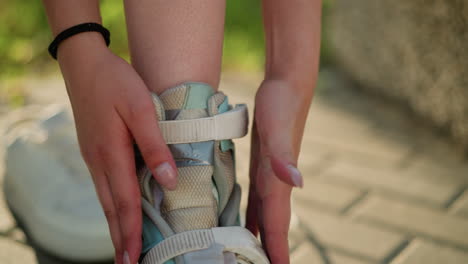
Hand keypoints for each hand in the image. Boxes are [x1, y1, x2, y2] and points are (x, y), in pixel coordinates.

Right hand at [58, 33, 176, 263]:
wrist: (84, 63)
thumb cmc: (116, 82)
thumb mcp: (140, 109)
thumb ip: (155, 146)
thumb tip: (168, 181)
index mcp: (112, 154)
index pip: (125, 203)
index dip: (132, 232)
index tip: (135, 259)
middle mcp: (100, 162)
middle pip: (112, 208)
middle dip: (121, 239)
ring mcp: (94, 157)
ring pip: (106, 199)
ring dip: (115, 225)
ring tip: (124, 247)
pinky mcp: (95, 151)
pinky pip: (105, 186)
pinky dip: (112, 206)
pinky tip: (119, 211)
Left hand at [246, 79, 311, 263]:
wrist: (287, 86)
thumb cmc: (281, 104)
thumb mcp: (277, 127)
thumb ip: (284, 155)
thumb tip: (297, 183)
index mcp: (277, 181)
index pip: (277, 226)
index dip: (276, 251)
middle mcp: (275, 184)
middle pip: (272, 227)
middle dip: (269, 252)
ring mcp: (269, 176)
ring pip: (264, 217)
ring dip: (261, 239)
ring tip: (251, 258)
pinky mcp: (262, 167)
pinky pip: (255, 200)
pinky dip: (251, 218)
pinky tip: (244, 226)